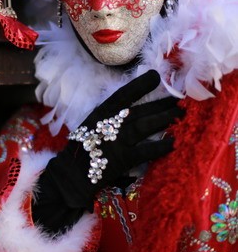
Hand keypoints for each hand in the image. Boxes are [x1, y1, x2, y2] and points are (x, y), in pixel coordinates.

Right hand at [32, 70, 183, 232]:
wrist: (71, 174)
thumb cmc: (83, 148)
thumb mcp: (92, 125)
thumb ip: (110, 116)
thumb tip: (133, 108)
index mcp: (100, 113)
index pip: (123, 95)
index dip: (140, 84)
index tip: (156, 76)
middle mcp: (108, 124)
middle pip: (139, 110)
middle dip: (160, 104)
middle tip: (179, 101)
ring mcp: (115, 142)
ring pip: (144, 126)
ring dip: (164, 119)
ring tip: (179, 116)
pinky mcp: (121, 160)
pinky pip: (146, 151)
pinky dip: (160, 146)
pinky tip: (172, 143)